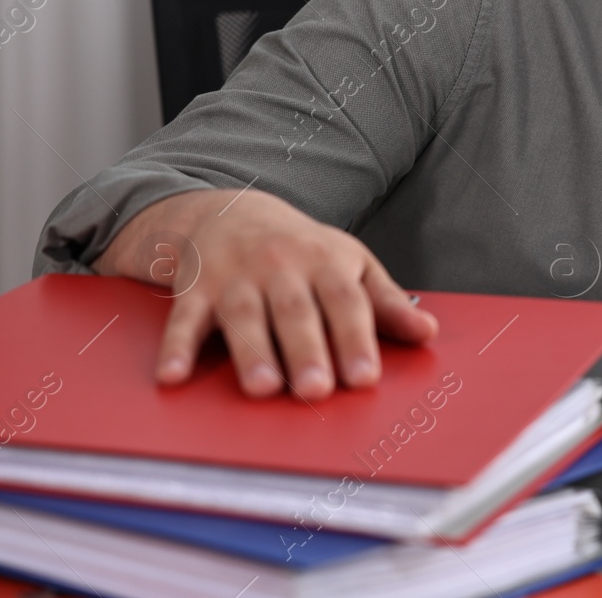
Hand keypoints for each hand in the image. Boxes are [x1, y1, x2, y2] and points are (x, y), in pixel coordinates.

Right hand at [94, 189, 437, 399]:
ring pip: (244, 316)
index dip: (356, 339)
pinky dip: (176, 348)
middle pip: (296, 311)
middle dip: (307, 350)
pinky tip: (172, 378)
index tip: (365, 378)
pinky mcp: (195, 288)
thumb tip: (428, 333)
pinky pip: (183, 320)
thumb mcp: (352, 265)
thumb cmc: (304, 250)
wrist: (233, 212)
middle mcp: (281, 267)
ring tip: (263, 388)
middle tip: (317, 389)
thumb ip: (386, 303)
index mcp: (327, 262)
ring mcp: (235, 277)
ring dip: (252, 352)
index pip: (345, 302)